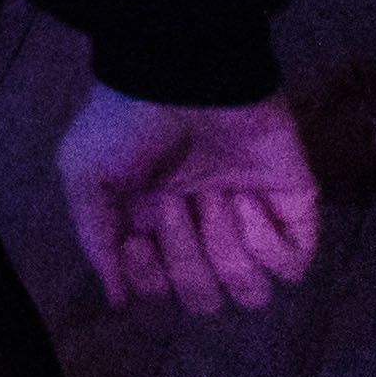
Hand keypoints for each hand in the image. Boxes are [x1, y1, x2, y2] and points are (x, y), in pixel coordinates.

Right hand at [52, 85, 317, 312]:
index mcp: (154, 227)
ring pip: (251, 292)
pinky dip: (266, 242)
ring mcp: (251, 221)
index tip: (138, 241)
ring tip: (215, 196)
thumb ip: (96, 240)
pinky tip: (245, 200)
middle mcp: (203, 231)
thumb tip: (117, 301)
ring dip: (226, 247)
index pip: (161, 293)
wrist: (182, 75)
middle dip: (186, 258)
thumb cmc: (125, 121)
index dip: (150, 280)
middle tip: (176, 202)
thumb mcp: (83, 172)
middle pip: (204, 299)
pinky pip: (293, 266)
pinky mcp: (292, 208)